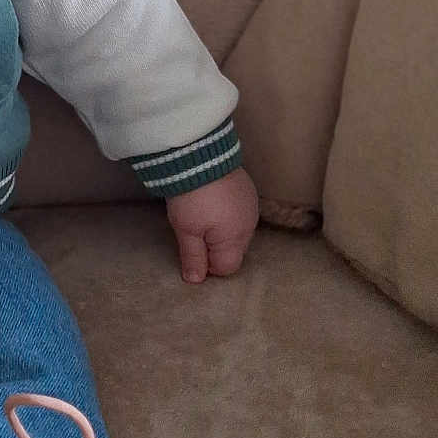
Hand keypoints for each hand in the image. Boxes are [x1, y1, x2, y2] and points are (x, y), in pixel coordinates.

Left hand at [166, 167, 258, 283]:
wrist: (201, 156)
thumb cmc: (192, 197)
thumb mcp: (186, 230)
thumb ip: (193, 257)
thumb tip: (196, 280)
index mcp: (235, 239)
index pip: (226, 267)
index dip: (207, 266)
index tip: (191, 252)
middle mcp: (249, 226)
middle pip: (234, 251)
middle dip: (214, 249)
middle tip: (193, 233)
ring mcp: (251, 207)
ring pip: (237, 232)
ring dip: (221, 231)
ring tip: (201, 215)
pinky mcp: (248, 191)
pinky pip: (240, 213)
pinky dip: (227, 214)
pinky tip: (212, 203)